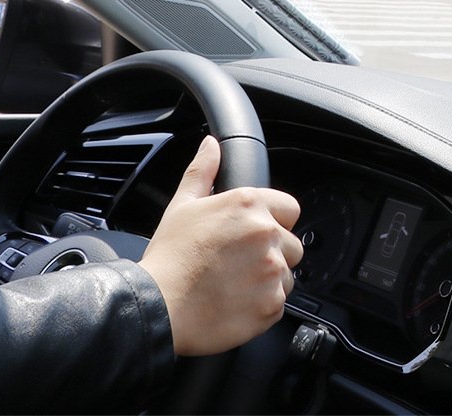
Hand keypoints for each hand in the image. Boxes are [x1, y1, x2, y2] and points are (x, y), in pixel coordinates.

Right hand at [139, 136, 302, 355]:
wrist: (160, 306)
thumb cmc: (170, 257)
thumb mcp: (182, 204)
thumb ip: (202, 170)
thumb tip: (211, 145)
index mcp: (248, 204)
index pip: (290, 208)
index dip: (274, 220)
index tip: (253, 234)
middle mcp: (266, 233)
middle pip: (291, 244)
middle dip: (271, 252)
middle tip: (238, 262)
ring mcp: (272, 270)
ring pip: (287, 275)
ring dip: (268, 280)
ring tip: (234, 283)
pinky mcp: (272, 303)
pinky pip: (279, 302)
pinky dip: (262, 305)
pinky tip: (235, 302)